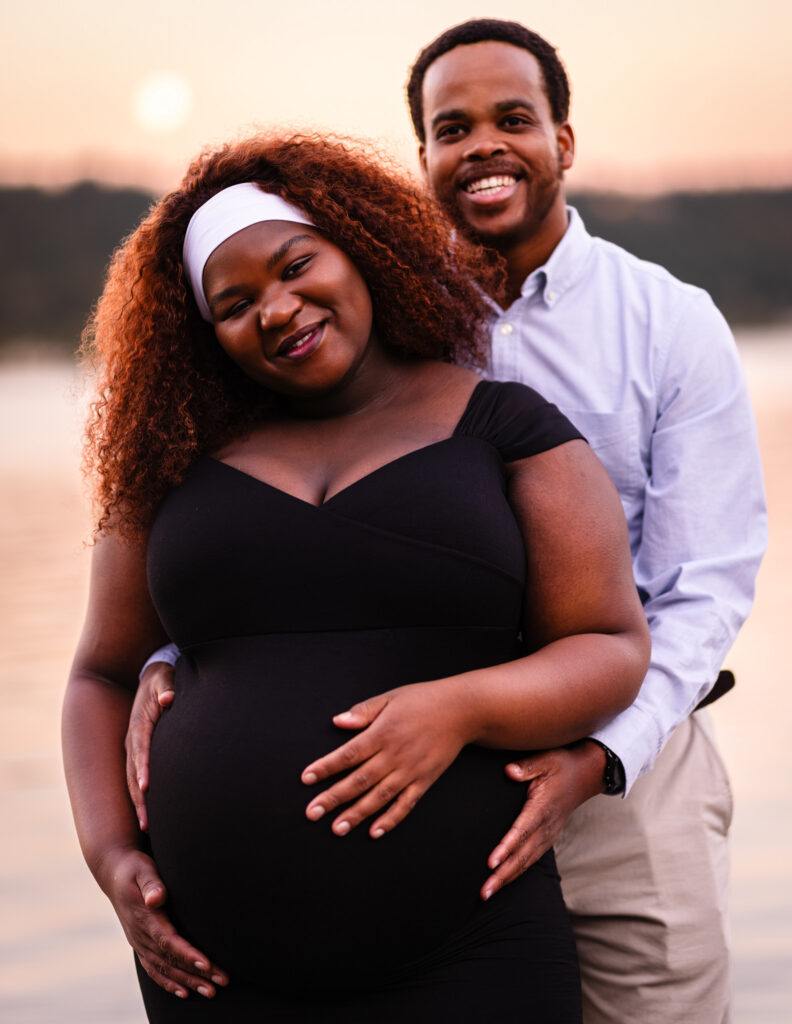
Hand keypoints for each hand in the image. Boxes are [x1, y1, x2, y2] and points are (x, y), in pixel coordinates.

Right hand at [98, 845, 227, 998]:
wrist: (113, 872)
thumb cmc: (134, 867)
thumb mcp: (142, 868)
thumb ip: (151, 882)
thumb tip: (156, 898)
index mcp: (143, 918)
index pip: (167, 941)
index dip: (186, 954)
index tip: (207, 964)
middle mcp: (140, 935)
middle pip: (170, 960)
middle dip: (196, 974)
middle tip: (221, 982)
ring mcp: (139, 942)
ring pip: (164, 969)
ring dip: (187, 982)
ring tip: (210, 991)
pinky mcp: (141, 944)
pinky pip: (154, 970)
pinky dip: (169, 983)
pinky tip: (185, 992)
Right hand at [125, 662, 174, 830]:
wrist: (152, 679)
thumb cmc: (162, 679)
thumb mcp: (164, 677)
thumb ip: (167, 686)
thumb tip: (168, 697)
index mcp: (139, 724)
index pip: (141, 749)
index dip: (143, 768)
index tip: (147, 786)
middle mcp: (133, 740)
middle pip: (133, 773)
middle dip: (139, 798)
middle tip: (147, 821)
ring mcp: (133, 749)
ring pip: (133, 781)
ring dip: (139, 803)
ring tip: (147, 827)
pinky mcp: (138, 755)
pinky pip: (137, 779)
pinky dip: (141, 798)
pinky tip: (150, 816)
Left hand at [302, 681, 468, 838]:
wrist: (461, 710)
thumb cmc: (422, 700)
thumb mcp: (390, 697)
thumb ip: (363, 711)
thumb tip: (337, 721)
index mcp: (383, 732)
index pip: (349, 754)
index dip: (326, 767)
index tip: (306, 779)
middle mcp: (395, 755)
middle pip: (359, 780)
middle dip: (333, 798)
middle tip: (312, 813)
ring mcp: (411, 770)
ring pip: (380, 797)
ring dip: (357, 814)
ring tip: (337, 828)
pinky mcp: (425, 781)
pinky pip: (406, 804)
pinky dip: (391, 819)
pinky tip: (375, 831)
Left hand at [480, 740, 606, 900]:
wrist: (586, 775)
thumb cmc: (562, 765)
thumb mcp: (546, 759)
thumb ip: (527, 767)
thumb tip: (509, 771)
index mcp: (542, 808)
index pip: (522, 831)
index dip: (507, 848)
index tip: (491, 862)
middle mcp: (546, 826)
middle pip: (522, 855)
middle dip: (502, 875)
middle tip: (484, 892)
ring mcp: (548, 834)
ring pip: (526, 862)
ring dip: (507, 878)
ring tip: (487, 893)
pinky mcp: (548, 837)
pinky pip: (531, 859)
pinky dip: (517, 872)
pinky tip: (503, 881)